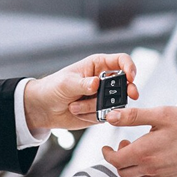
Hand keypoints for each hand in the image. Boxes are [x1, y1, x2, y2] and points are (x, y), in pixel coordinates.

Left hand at [23, 53, 138, 130]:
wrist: (45, 108)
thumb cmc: (54, 87)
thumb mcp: (66, 83)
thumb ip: (82, 84)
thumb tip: (96, 84)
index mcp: (98, 65)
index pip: (121, 61)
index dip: (130, 67)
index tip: (131, 77)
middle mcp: (104, 80)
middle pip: (125, 83)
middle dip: (126, 91)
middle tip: (130, 96)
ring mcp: (104, 96)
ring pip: (114, 103)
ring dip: (95, 107)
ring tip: (74, 106)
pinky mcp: (102, 111)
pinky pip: (107, 115)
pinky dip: (92, 116)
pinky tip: (77, 112)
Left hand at [101, 106, 176, 176]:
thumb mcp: (161, 115)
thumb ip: (134, 116)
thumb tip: (111, 117)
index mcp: (143, 153)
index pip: (114, 160)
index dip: (107, 154)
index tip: (106, 147)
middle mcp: (150, 169)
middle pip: (123, 171)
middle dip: (118, 159)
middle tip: (124, 145)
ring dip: (132, 166)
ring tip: (139, 149)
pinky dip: (146, 170)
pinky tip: (156, 157)